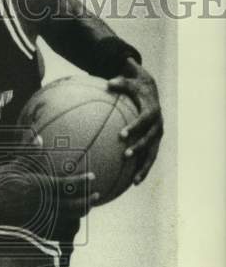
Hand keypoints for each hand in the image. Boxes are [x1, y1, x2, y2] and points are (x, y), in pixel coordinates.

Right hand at [0, 161, 99, 226]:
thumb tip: (38, 135)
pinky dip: (67, 227)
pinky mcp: (36, 231)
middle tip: (97, 196)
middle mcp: (46, 205)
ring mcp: (42, 220)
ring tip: (86, 209)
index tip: (92, 178)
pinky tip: (69, 225)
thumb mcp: (13, 167)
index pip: (69, 185)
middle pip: (74, 205)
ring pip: (68, 219)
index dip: (83, 182)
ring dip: (80, 214)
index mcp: (42, 188)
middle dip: (88, 201)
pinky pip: (58, 231)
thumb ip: (28, 153)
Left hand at [107, 58, 162, 184]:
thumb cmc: (136, 88)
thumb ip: (120, 83)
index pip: (144, 120)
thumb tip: (108, 83)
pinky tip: (132, 184)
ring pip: (152, 155)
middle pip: (150, 139)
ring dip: (144, 167)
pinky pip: (148, 160)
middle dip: (139, 148)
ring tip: (134, 181)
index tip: (121, 135)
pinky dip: (142, 171)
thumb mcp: (130, 82)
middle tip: (125, 156)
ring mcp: (156, 137)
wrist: (151, 92)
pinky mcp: (153, 145)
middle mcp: (157, 126)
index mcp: (152, 112)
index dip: (135, 128)